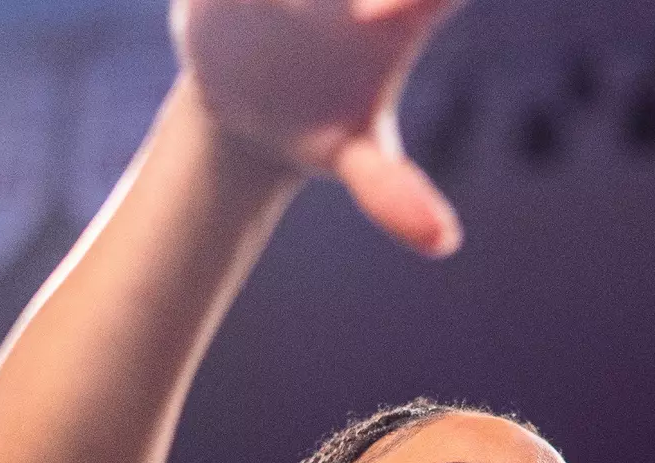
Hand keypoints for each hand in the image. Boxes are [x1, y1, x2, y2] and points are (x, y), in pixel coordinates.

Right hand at [171, 0, 465, 256]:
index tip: (376, 19)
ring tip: (265, 6)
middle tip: (317, 12)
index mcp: (402, 8)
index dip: (407, 1)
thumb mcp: (354, 156)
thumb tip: (443, 245)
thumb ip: (392, 191)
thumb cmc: (320, 127)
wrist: (246, 102)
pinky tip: (211, 4)